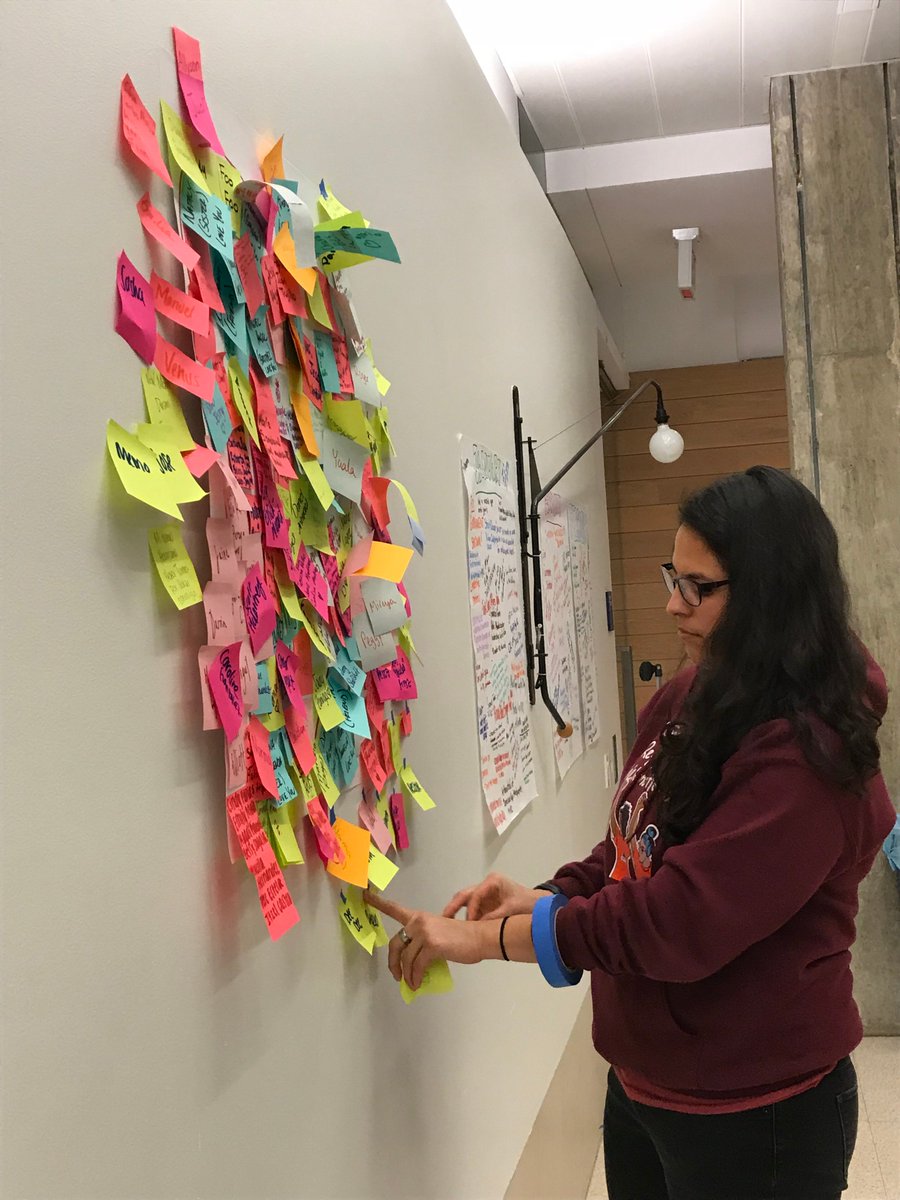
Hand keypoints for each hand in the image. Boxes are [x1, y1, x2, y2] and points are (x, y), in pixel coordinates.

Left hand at [364, 891, 490, 991]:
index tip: (364, 895)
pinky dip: (415, 978)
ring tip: (411, 984)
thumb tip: (411, 966)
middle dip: (393, 963)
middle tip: (396, 976)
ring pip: (406, 959)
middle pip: (395, 944)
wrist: (479, 938)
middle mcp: (418, 922)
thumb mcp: (438, 933)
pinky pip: (416, 967)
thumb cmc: (461, 938)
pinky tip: (417, 984)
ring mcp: (424, 933)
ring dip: (406, 975)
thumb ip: (422, 942)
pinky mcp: (432, 946)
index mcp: (419, 917)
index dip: (378, 903)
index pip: (394, 909)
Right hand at [442, 873, 545, 920]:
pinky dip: (464, 916)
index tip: (469, 923)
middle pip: (465, 894)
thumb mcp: (512, 909)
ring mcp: (484, 892)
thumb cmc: (526, 903)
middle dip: (453, 906)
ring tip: (447, 924)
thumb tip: (480, 926)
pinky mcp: (484, 901)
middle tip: (443, 919)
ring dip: (456, 911)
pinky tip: (458, 926)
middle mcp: (486, 884)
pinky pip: (470, 907)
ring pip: (465, 899)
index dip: (471, 909)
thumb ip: (496, 916)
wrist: (536, 904)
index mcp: (493, 881)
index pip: (476, 894)